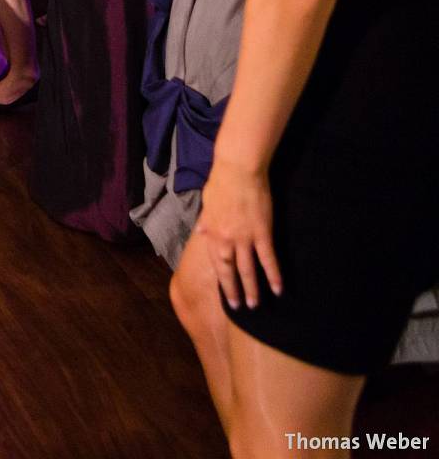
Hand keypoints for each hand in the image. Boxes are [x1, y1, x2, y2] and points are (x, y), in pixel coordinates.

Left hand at [195, 157, 282, 309]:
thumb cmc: (221, 183)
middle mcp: (225, 239)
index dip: (220, 280)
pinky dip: (274, 275)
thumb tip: (201, 232)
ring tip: (255, 305)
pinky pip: (269, 259)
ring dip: (253, 289)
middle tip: (238, 308)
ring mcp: (244, 238)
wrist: (238, 170)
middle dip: (233, 291)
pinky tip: (278, 288)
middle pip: (229, 271)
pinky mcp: (263, 233)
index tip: (223, 293)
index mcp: (211, 232)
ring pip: (248, 270)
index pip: (214, 263)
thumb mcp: (207, 204)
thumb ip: (206, 221)